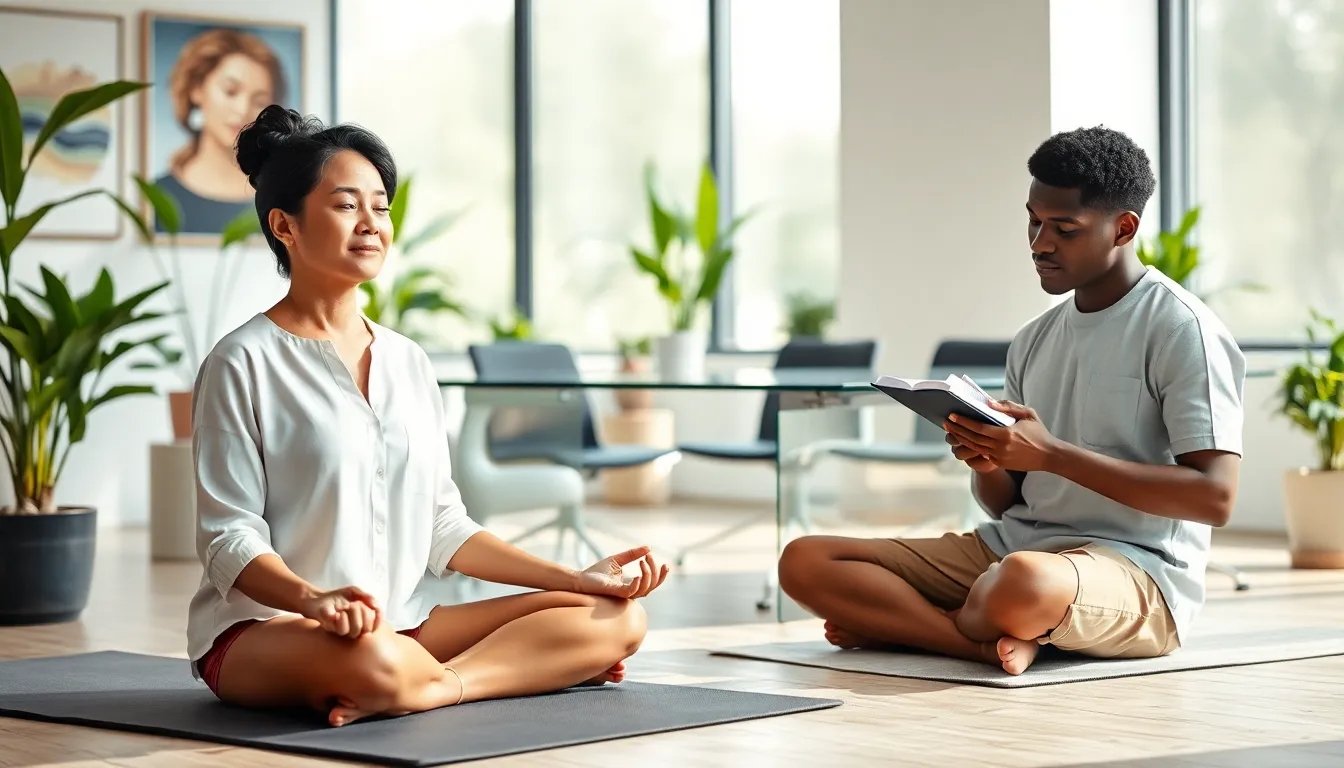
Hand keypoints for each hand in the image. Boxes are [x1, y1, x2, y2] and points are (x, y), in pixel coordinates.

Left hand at [299, 586, 380, 638]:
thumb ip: (366, 596)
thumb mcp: (353, 591)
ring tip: (345, 608)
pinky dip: (340, 619)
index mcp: (360, 621)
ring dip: (351, 616)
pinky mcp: (329, 628)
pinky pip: (338, 628)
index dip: (377, 620)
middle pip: (364, 629)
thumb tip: (376, 605)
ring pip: (351, 631)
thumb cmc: (336, 597)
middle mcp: (351, 628)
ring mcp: (340, 630)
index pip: (374, 626)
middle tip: (355, 604)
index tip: (374, 610)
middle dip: (363, 613)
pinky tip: (337, 612)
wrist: (316, 598)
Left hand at [574, 545, 669, 598]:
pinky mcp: (615, 593)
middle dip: (656, 572)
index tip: (665, 564)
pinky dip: (637, 584)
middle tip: (649, 557)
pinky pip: (631, 592)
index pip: (653, 583)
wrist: (580, 579)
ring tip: (642, 561)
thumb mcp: (617, 560)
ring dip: (648, 574)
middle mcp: (631, 591)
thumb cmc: (597, 572)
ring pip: (645, 589)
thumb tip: (648, 547)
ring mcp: (623, 594)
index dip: (661, 575)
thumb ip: (632, 554)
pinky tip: (638, 574)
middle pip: (652, 586)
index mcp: (633, 585)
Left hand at [943, 399, 1059, 471]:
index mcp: (1006, 434)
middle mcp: (1000, 447)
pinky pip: (982, 453)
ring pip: (974, 447)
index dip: (963, 422)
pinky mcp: (1000, 463)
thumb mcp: (1027, 414)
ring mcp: (999, 457)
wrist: (1049, 455)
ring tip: (952, 430)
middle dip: (957, 430)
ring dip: (961, 439)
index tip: (952, 415)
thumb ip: (1008, 407)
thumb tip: (988, 402)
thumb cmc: (1039, 432)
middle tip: (946, 421)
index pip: (978, 428)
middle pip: (972, 438)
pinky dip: (972, 446)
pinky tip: (964, 439)